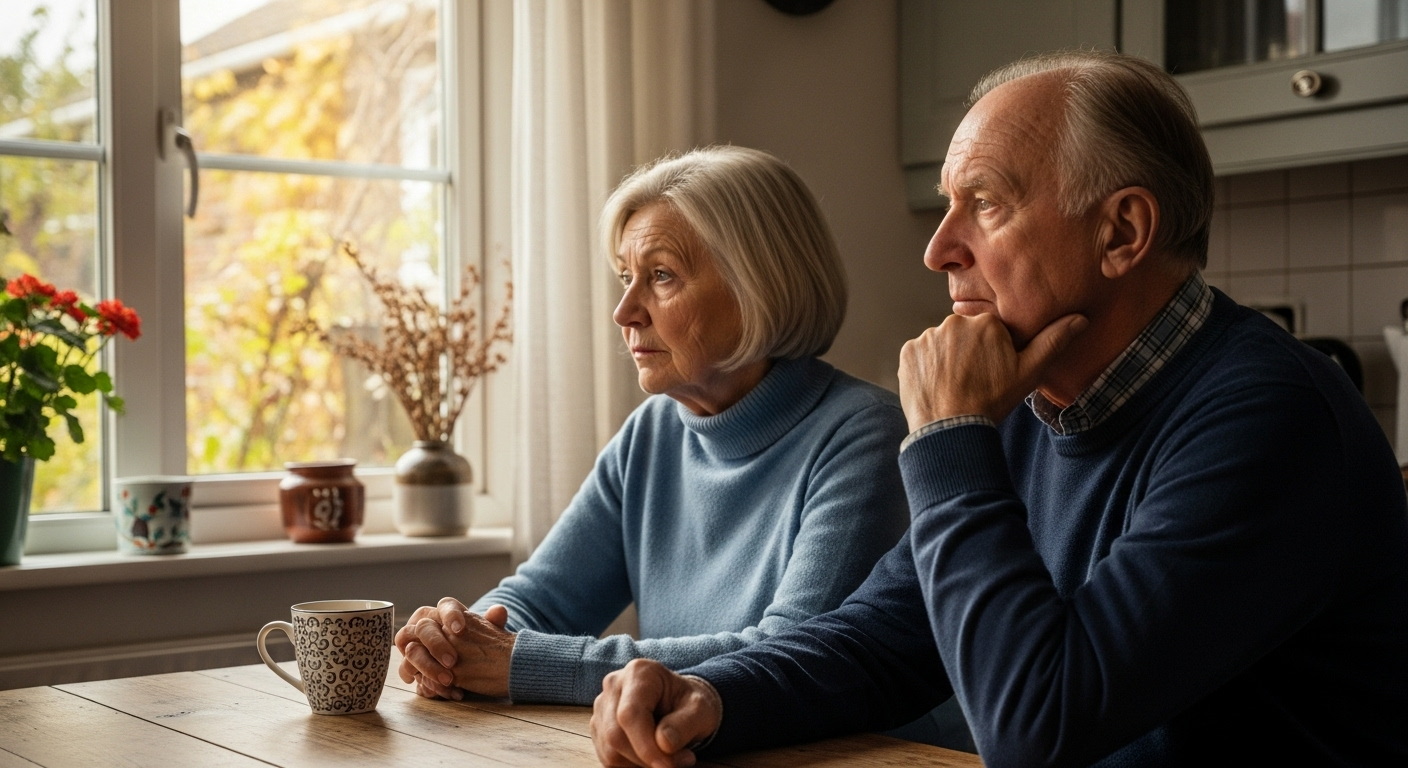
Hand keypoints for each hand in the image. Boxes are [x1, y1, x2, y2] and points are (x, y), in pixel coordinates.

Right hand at [397, 598, 512, 698]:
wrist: (465, 667)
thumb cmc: (474, 646)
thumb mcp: (486, 635)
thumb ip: (493, 622)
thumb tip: (499, 610)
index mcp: (444, 613)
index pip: (445, 605)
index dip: (450, 615)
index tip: (460, 630)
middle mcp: (424, 627)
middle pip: (421, 628)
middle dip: (436, 644)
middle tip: (452, 662)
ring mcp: (413, 647)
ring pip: (410, 652)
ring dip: (428, 667)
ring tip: (449, 681)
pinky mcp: (410, 668)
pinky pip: (410, 674)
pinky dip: (427, 684)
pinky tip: (444, 691)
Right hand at [591, 659, 722, 767]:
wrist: (680, 703)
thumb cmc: (691, 703)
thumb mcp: (701, 710)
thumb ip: (685, 724)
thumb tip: (663, 743)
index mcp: (639, 673)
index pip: (630, 714)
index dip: (646, 746)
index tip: (668, 765)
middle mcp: (614, 686)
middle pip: (615, 735)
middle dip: (646, 758)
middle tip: (679, 762)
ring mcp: (602, 707)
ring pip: (610, 750)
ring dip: (640, 764)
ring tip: (669, 757)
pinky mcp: (599, 727)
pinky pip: (608, 758)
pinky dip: (631, 765)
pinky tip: (651, 756)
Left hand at [899, 311, 1086, 429]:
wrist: (951, 428)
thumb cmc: (992, 401)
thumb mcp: (1029, 373)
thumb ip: (1053, 341)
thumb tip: (1080, 319)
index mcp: (985, 322)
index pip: (990, 332)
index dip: (993, 353)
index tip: (991, 373)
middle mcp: (954, 322)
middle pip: (964, 335)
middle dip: (969, 353)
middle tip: (973, 381)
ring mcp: (927, 337)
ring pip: (942, 344)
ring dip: (947, 360)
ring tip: (954, 386)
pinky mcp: (908, 352)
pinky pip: (920, 355)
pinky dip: (927, 368)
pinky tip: (937, 386)